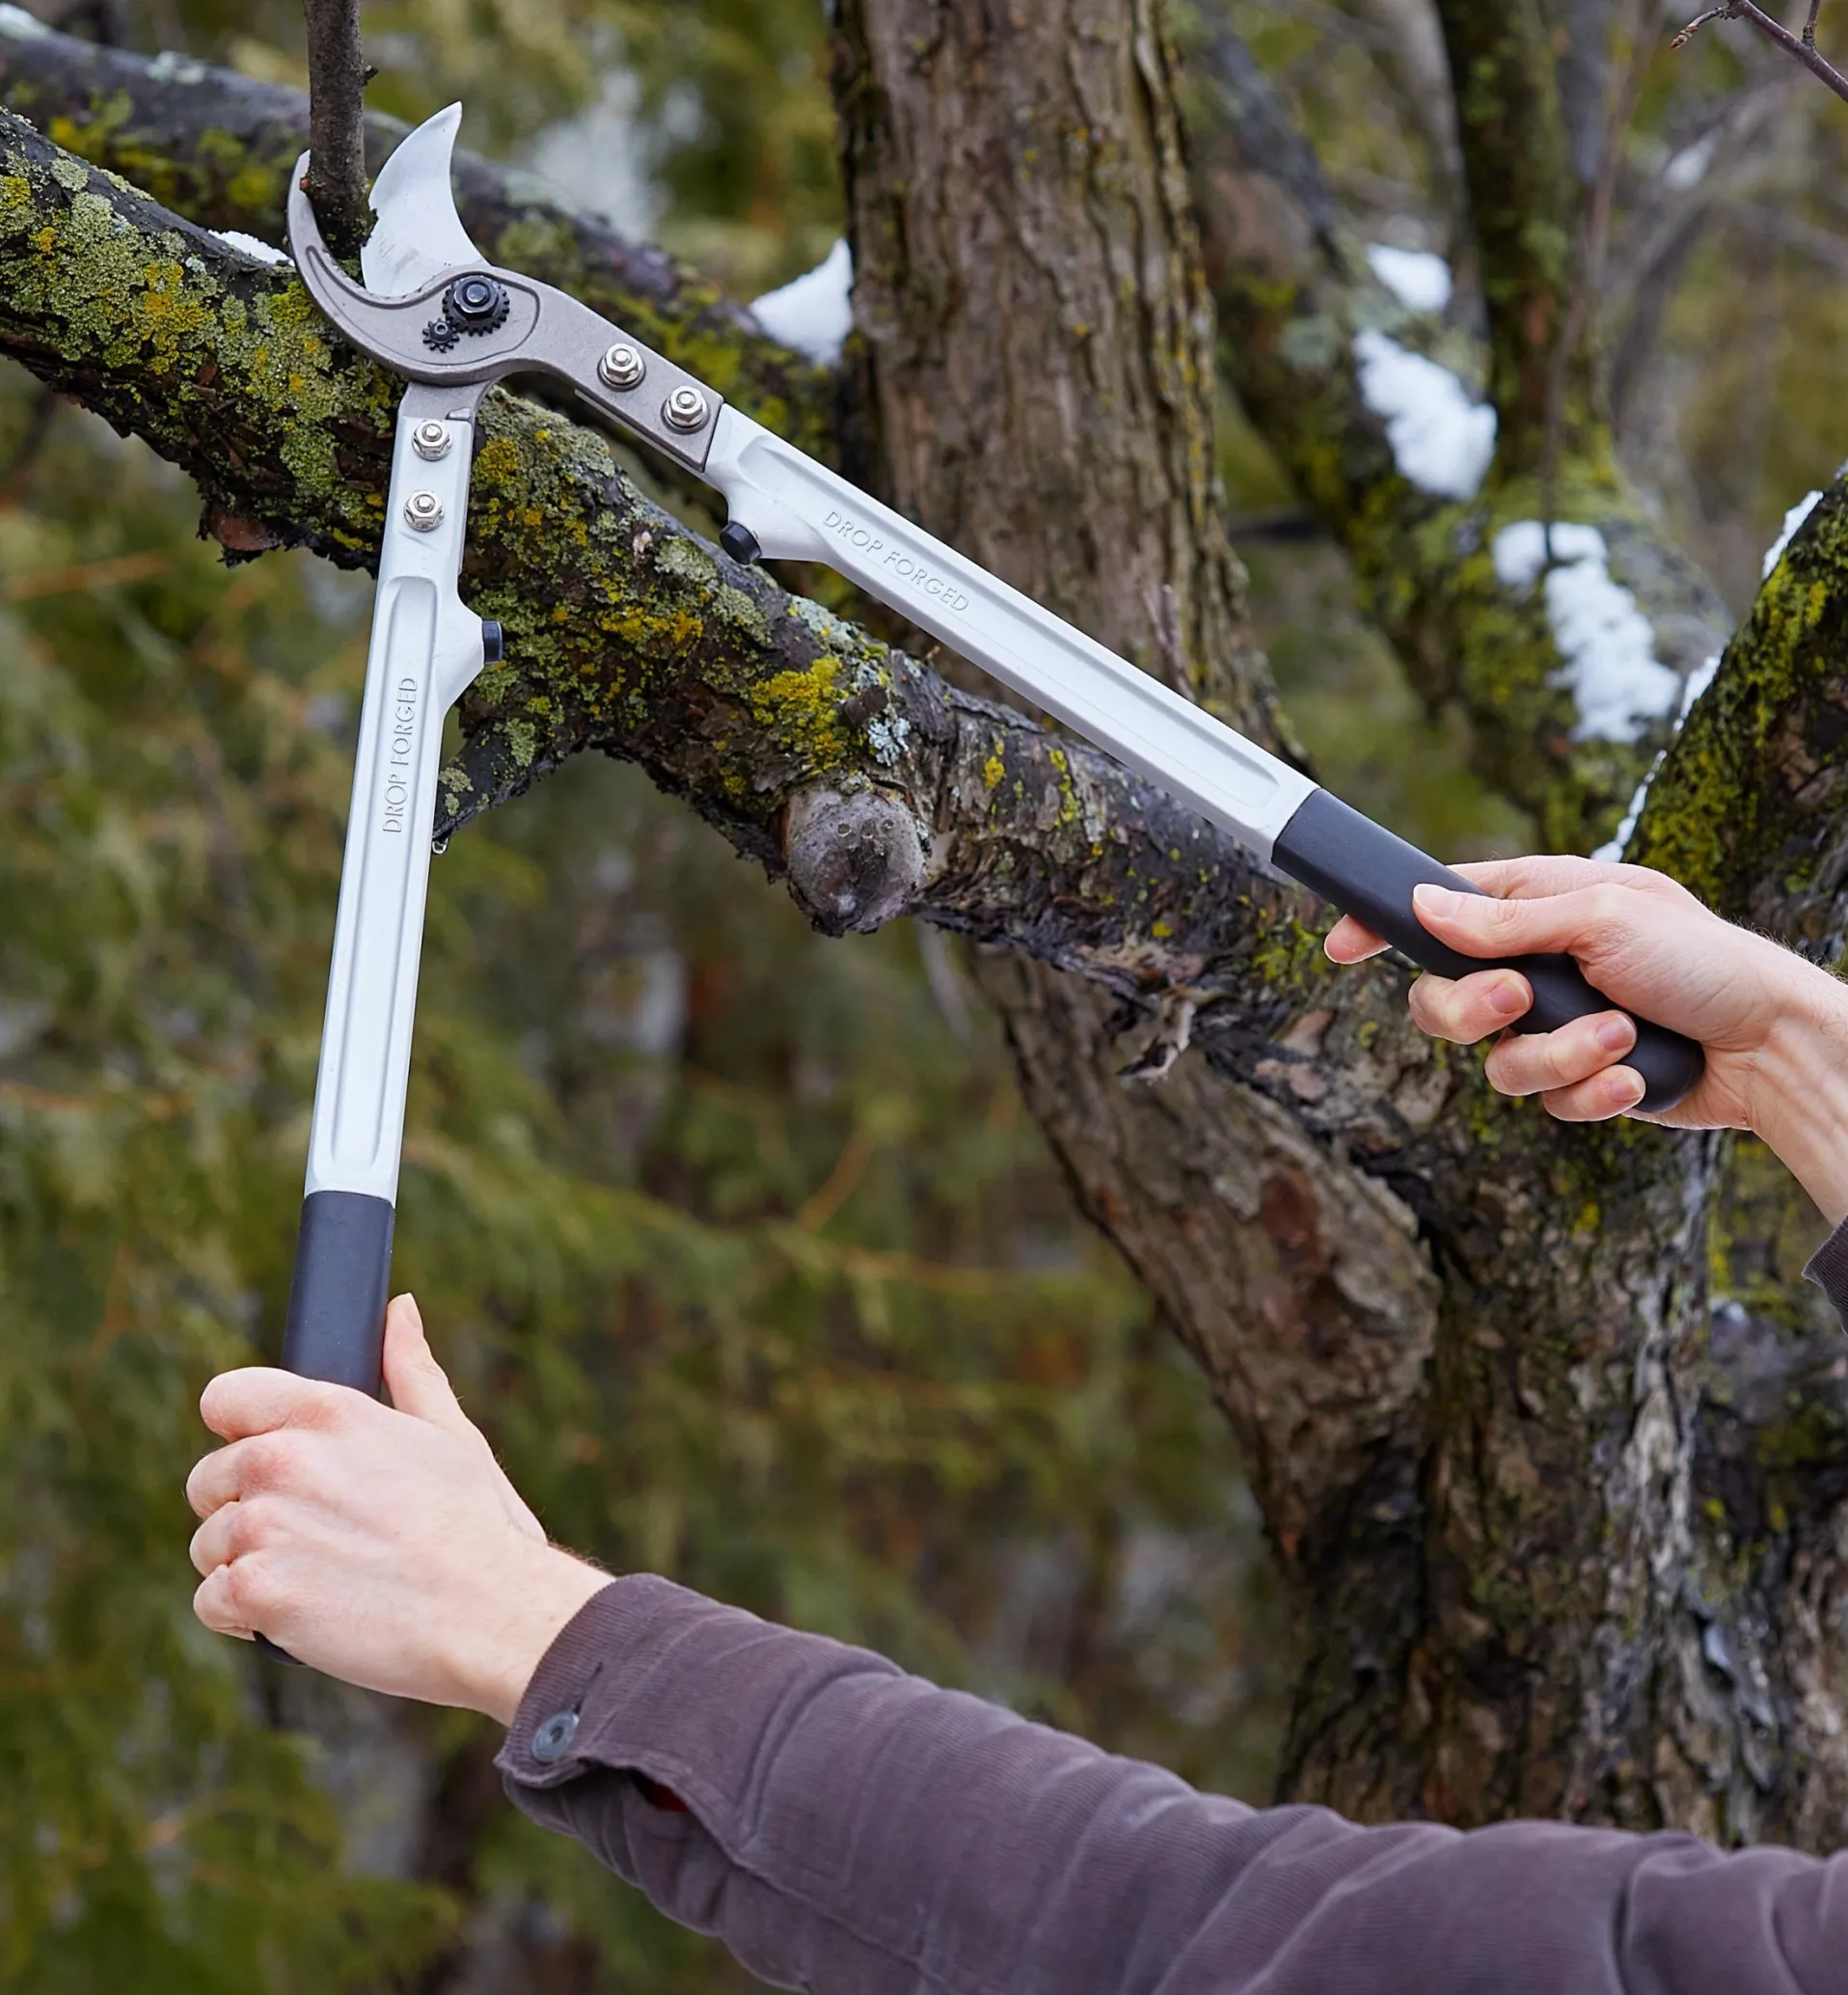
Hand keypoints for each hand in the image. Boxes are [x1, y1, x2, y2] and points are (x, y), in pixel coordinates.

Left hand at [187, 1294, 611, 1722]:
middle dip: (246, 1509)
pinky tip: (303, 1614)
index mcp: (328, 1411)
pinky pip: (211, 1601)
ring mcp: (264, 1524)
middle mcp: (283, 1459)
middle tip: (314, 1536)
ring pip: (209, 1545)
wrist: (489, 1613)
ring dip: (248, 1566)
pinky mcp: (255, 1590)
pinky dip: (246, 1617)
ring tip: (320, 1578)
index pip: (224, 1397)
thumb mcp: (450, 1433)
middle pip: (208, 1480)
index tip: (269, 1463)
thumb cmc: (478, 1527)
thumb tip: (399, 1310)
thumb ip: (410, 1369)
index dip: (240, 1431)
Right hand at [1325, 855, 1847, 1220]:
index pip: (1438, 907)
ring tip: (1620, 1037)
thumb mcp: (1604, 919)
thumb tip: (1422, 907)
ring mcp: (1554, 1026)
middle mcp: (1534, 965)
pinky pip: (1546, 1101)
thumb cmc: (1701, 960)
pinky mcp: (1579, 1079)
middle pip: (1439, 1000)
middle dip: (1470, 1011)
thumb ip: (1506, 923)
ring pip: (1494, 1063)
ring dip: (1559, 1055)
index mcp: (1537, 904)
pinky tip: (1635, 1079)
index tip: (1341, 945)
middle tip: (1518, 1001)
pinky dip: (1592, 1093)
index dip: (1384, 924)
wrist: (1770, 1048)